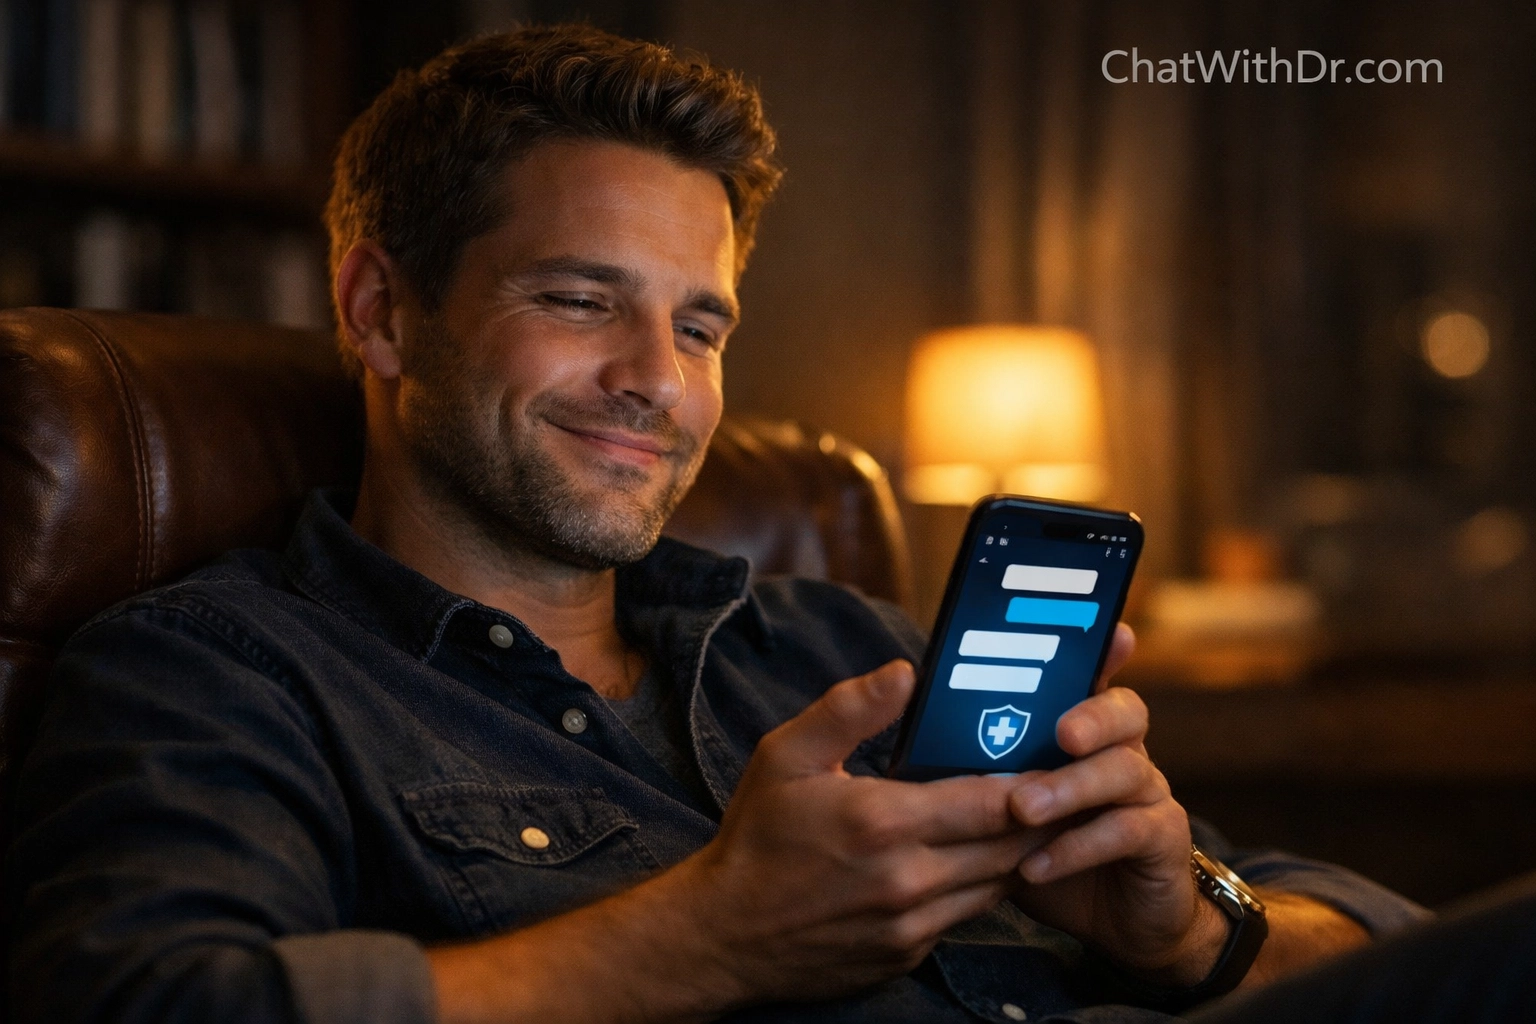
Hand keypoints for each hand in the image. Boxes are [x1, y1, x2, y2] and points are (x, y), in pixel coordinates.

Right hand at [672, 659, 1045, 1006]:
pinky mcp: (907, 954)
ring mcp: (911, 924)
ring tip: (1035, 818)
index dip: (1037, 780)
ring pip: (997, 886)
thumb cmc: (756, 838)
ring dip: (1020, 854)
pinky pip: (965, 917)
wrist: (724, 934)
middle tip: (1066, 784)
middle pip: (1012, 846)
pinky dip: (980, 888)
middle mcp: (908, 880)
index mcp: (884, 822)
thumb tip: (905, 673)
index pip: (994, 801)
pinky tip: (980, 860)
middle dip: (1044, 815)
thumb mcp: (786, 756)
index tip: (1061, 757)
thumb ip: (849, 710)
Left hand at [1004, 625, 1227, 984]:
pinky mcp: (1161, 839)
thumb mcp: (1004, 803)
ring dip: (1070, 788)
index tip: (1109, 632)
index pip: (1092, 678)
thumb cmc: (1048, 847)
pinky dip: (1078, 847)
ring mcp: (1149, 793)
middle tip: (1060, 734)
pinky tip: (1035, 865)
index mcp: (1086, 730)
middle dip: (1092, 715)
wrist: (1117, 918)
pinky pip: (1128, 832)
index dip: (1101, 651)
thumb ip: (974, 763)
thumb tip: (913, 726)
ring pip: (1124, 770)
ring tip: (1022, 809)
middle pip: (1126, 711)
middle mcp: (1124, 751)